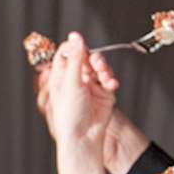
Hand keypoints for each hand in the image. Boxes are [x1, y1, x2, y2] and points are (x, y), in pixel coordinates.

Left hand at [43, 32, 115, 150]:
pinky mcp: (104, 94)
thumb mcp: (70, 82)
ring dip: (104, 68)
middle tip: (96, 64)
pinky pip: (109, 80)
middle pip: (87, 57)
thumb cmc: (69, 116)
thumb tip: (75, 36)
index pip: (67, 52)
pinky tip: (110, 84)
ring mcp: (90, 86)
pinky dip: (111, 80)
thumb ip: (75, 57)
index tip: (81, 46)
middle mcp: (76, 79)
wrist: (83, 137)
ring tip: (104, 76)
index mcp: (62, 75)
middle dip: (94, 59)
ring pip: (100, 67)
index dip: (75, 47)